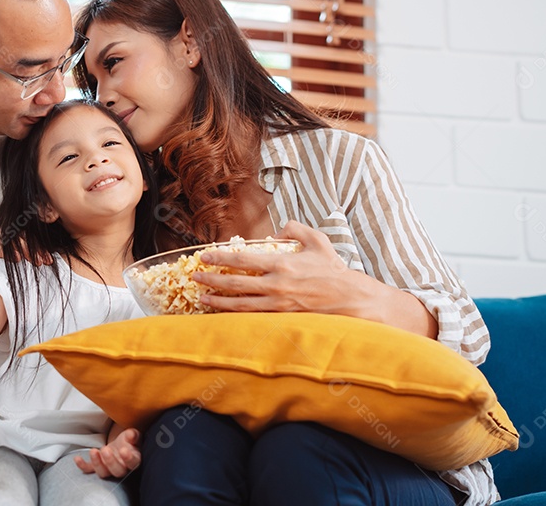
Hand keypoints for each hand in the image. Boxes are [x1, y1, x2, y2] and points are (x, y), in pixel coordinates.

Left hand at [75, 428, 140, 478]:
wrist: (120, 444)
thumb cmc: (128, 441)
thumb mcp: (132, 435)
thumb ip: (133, 435)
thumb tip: (131, 434)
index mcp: (133, 460)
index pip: (133, 463)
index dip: (128, 459)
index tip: (123, 450)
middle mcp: (122, 467)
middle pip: (117, 471)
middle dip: (110, 461)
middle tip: (105, 449)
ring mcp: (108, 468)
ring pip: (103, 473)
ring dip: (97, 463)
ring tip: (93, 451)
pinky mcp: (97, 467)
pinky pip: (89, 470)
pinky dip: (82, 466)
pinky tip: (77, 458)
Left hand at [192, 220, 362, 314]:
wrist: (349, 299)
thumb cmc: (332, 269)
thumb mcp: (317, 240)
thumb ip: (295, 229)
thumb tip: (277, 230)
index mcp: (282, 263)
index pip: (243, 260)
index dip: (221, 257)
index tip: (205, 256)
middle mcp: (276, 285)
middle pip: (235, 283)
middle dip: (212, 279)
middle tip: (195, 276)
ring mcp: (278, 303)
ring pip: (240, 303)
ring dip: (218, 300)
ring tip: (201, 297)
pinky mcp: (282, 317)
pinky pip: (253, 316)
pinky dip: (235, 314)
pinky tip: (223, 312)